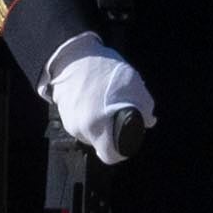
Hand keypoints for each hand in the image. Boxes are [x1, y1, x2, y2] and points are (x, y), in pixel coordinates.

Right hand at [48, 44, 156, 160]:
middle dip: (111, 133)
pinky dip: (89, 115)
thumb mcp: (131, 83)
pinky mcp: (63, 114)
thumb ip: (143, 105)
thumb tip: (149, 121)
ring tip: (105, 104)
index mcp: (97, 126)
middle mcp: (80, 129)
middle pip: (100, 143)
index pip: (109, 155)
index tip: (125, 141)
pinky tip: (93, 100)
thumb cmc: (102, 70)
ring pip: (90, 132)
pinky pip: (80, 122)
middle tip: (118, 117)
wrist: (71, 57)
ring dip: (99, 123)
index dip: (120, 151)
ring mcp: (70, 122)